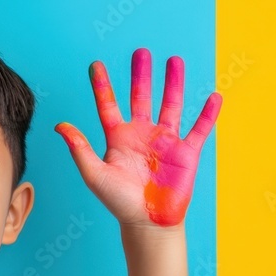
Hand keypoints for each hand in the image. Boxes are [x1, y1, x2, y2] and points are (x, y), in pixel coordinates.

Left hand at [55, 48, 220, 227]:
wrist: (146, 223)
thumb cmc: (118, 201)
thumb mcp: (94, 174)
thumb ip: (80, 149)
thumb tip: (60, 125)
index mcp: (119, 138)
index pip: (109, 105)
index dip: (102, 86)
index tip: (95, 65)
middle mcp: (142, 135)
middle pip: (141, 98)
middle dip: (141, 75)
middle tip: (140, 52)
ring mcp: (165, 142)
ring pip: (171, 105)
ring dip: (173, 83)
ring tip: (174, 60)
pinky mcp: (186, 153)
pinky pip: (200, 129)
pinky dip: (208, 113)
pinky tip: (214, 96)